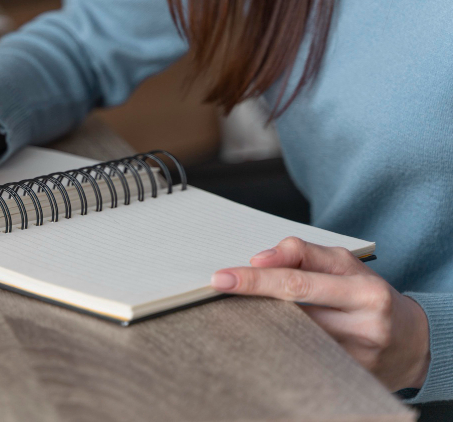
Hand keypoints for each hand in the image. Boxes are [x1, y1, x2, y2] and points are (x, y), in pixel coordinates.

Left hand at [211, 237, 430, 390]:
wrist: (412, 342)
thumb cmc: (369, 294)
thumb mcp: (345, 263)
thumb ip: (303, 253)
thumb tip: (261, 258)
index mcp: (364, 292)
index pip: (297, 282)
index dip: (256, 280)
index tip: (222, 278)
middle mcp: (362, 326)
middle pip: (290, 312)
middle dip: (251, 300)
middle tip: (219, 289)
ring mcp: (355, 358)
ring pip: (292, 337)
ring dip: (262, 322)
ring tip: (243, 311)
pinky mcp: (347, 378)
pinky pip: (301, 358)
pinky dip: (279, 344)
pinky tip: (266, 336)